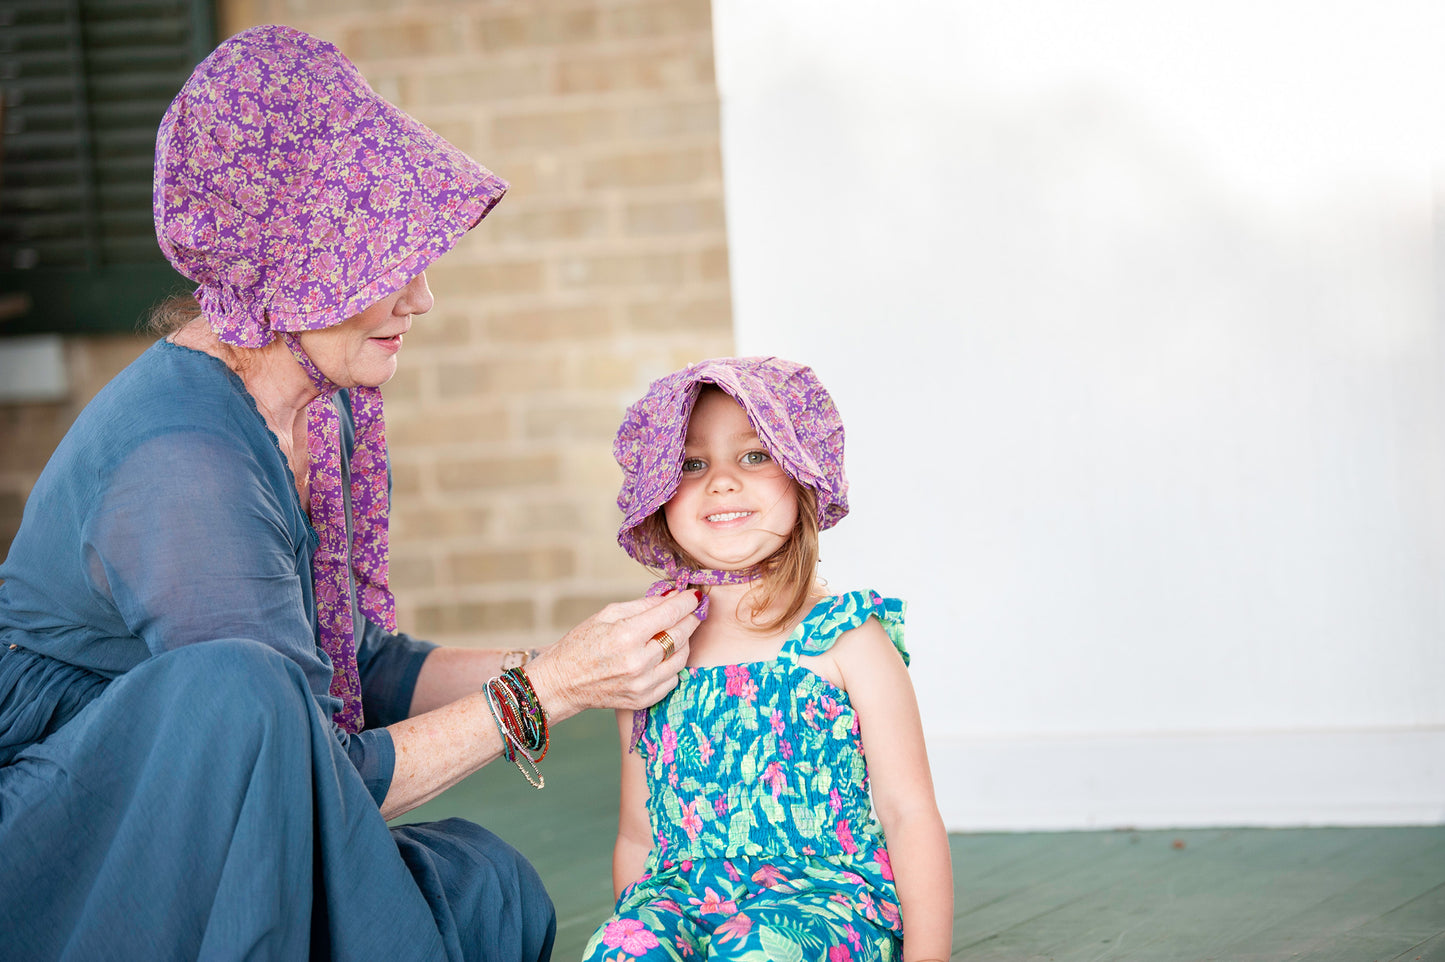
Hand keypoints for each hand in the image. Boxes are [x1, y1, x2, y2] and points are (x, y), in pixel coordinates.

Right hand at [526, 590, 700, 715]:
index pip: (670, 614)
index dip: (687, 602)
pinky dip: (673, 664)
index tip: (695, 595)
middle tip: (694, 609)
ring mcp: (642, 684)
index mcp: (626, 636)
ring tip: (676, 631)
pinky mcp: (644, 699)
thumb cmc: (582, 643)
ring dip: (684, 641)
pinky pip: (673, 678)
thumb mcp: (608, 614)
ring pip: (682, 658)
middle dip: (691, 618)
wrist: (563, 682)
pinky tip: (664, 654)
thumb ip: (644, 605)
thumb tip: (673, 595)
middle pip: (681, 635)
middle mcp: (637, 662)